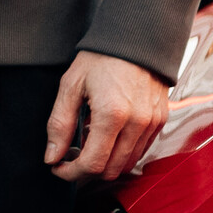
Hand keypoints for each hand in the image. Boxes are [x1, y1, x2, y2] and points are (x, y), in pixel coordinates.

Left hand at [46, 51, 170, 182]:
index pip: (92, 164)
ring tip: (90, 143)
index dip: (71, 173)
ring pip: (127, 164)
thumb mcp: (71, 86)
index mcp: (112, 114)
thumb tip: (52, 156)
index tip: (58, 167)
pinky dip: (122, 152)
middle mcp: (137, 122)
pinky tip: (109, 136)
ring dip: (105, 162)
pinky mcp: (160, 120)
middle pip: (111, 170)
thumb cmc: (102, 58)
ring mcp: (151, 122)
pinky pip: (140, 150)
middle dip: (87, 170)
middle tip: (71, 157)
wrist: (136, 38)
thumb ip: (59, 124)